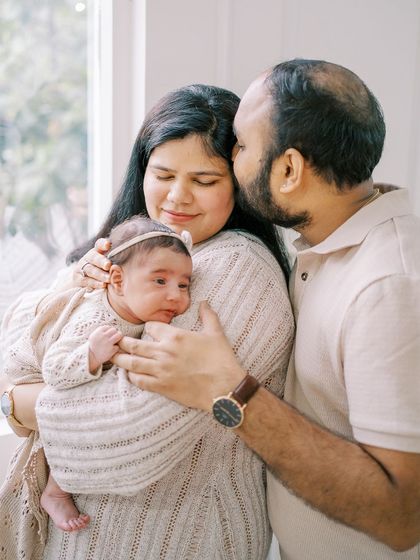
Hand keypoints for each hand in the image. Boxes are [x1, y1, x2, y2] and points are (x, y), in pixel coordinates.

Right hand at [73, 238, 111, 289]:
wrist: (84, 282)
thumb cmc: (102, 272)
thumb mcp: (109, 264)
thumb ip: (116, 262)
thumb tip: (127, 265)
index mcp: (97, 252)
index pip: (99, 245)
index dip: (103, 244)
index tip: (108, 244)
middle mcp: (88, 258)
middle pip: (94, 257)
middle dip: (101, 261)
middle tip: (108, 265)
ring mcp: (82, 268)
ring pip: (90, 270)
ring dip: (100, 275)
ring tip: (109, 279)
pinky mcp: (78, 278)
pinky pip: (86, 280)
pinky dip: (94, 283)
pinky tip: (102, 285)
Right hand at [89, 325, 122, 367]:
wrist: (90, 358)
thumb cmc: (93, 346)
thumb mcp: (94, 336)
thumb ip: (101, 331)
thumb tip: (111, 328)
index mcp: (98, 332)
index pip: (108, 327)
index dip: (109, 331)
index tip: (108, 335)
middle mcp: (103, 336)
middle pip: (114, 330)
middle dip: (114, 333)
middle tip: (113, 338)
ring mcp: (108, 343)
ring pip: (119, 335)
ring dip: (118, 338)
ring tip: (115, 341)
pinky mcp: (111, 350)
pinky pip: (117, 346)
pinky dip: (115, 348)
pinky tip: (111, 350)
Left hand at [112, 302, 245, 410]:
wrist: (225, 387)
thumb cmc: (221, 359)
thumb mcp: (216, 333)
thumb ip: (208, 316)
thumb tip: (204, 302)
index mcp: (175, 336)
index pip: (151, 327)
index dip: (149, 327)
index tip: (148, 330)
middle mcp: (164, 352)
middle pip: (135, 345)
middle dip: (123, 342)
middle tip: (114, 341)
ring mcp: (161, 370)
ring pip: (132, 363)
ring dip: (120, 359)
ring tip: (111, 356)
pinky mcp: (162, 387)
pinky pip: (140, 380)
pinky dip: (132, 376)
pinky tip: (129, 374)